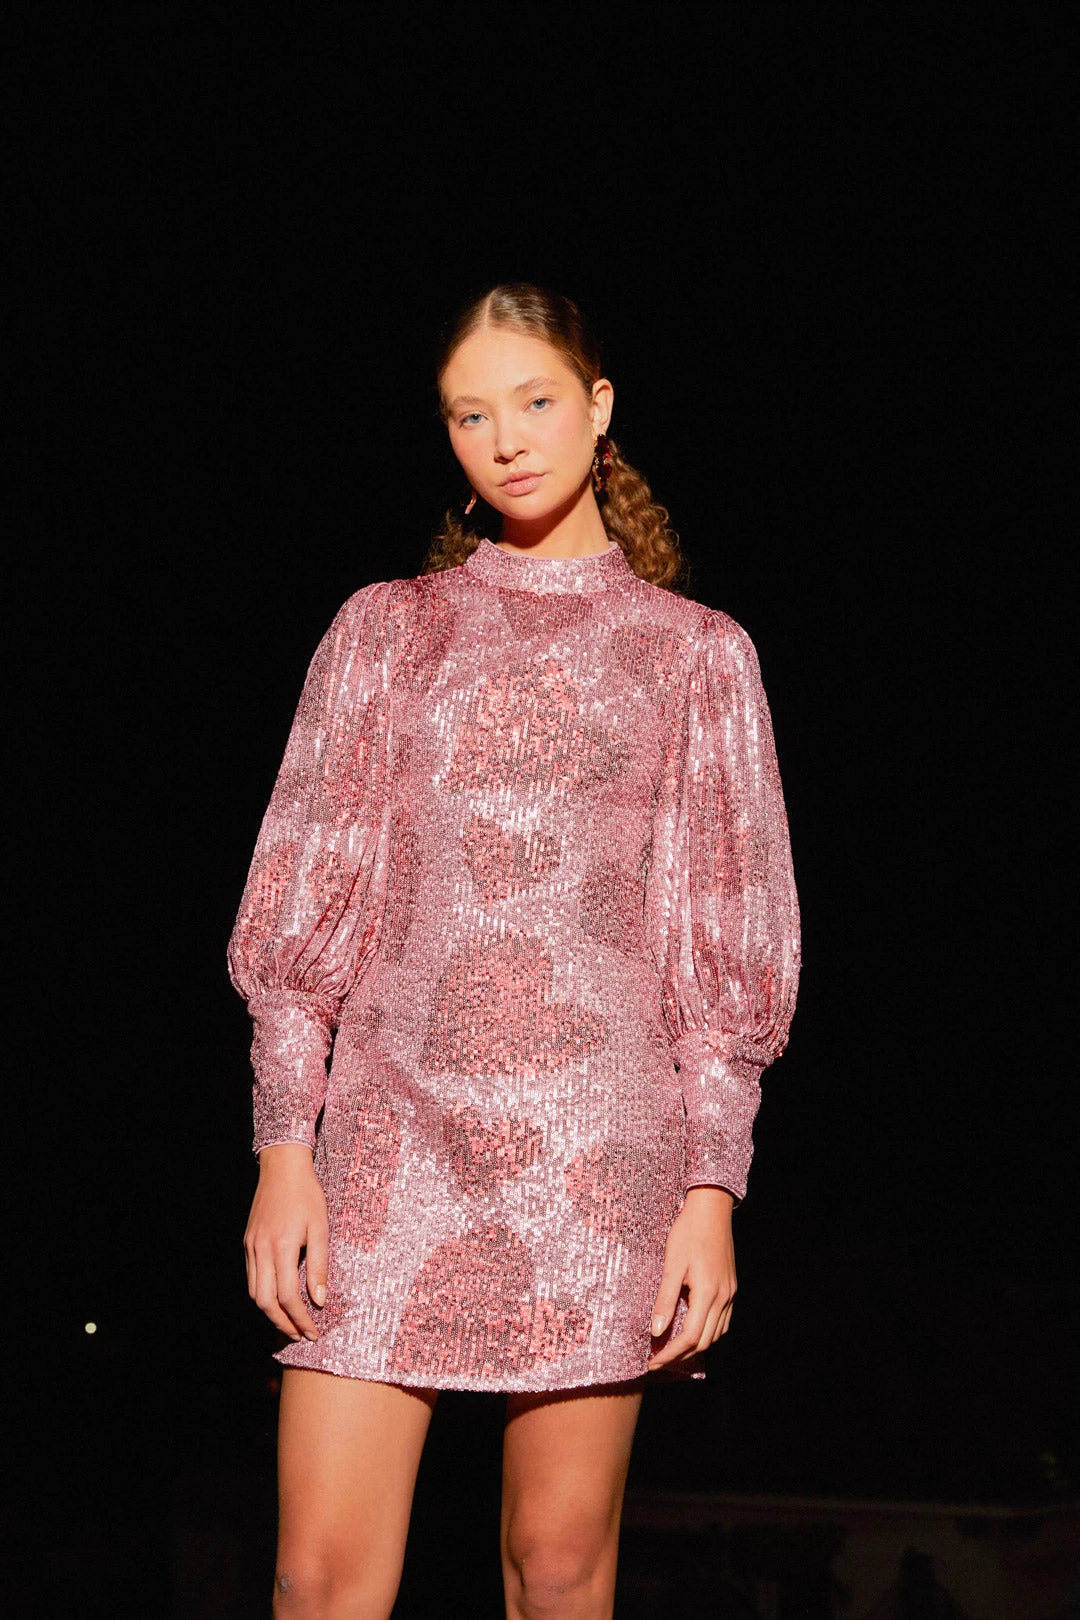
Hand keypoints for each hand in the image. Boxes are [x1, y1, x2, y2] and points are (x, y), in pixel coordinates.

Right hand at [243, 1144, 328, 1342]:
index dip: (299, 1319)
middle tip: (299, 1336)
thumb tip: (319, 1300)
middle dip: (282, 1324)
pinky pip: (252, 1277)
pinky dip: (263, 1294)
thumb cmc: (307, 1195)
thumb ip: (320, 1266)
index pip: (287, 1296)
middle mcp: (261, 1250)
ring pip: (254, 1293)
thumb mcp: (321, 1228)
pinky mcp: (248, 1242)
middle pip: (265, 1302)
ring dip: (270, 1313)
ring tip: (289, 1323)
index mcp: (282, 1247)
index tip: (312, 1332)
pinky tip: (277, 1299)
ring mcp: (251, 1246)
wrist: (282, 1168)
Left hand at [648, 1186, 735, 1370]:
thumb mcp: (671, 1265)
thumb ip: (665, 1300)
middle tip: (658, 1361)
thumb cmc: (688, 1233)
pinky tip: (694, 1331)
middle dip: (681, 1356)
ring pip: (716, 1334)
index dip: (671, 1354)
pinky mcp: (731, 1287)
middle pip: (705, 1341)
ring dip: (695, 1347)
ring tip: (673, 1351)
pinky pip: (723, 1321)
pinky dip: (708, 1333)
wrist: (711, 1209)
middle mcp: (724, 1298)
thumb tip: (656, 1331)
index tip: (653, 1362)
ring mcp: (730, 1293)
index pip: (690, 1337)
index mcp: (708, 1293)